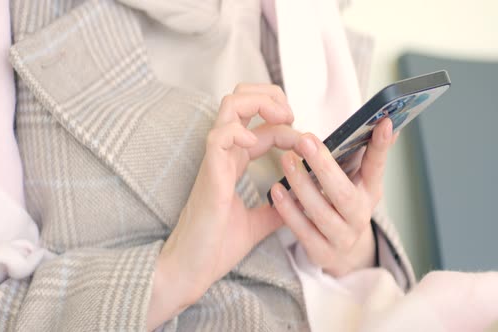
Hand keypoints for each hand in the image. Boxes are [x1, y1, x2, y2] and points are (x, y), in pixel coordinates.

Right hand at [147, 84, 299, 329]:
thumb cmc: (216, 246)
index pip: (259, 126)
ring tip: (281, 119)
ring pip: (230, 107)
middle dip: (270, 97)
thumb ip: (276, 210)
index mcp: (233, 163)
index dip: (284, 126)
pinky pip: (219, 136)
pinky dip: (239, 130)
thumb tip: (298, 204)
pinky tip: (255, 143)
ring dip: (259, 103)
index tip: (304, 141)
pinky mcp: (209, 174)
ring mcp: (215, 161)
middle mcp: (224, 155)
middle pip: (240, 100)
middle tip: (291, 115)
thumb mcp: (257, 224)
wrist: (192, 269)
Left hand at [270, 118, 397, 277]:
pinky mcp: (322, 252)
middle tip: (305, 140)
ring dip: (301, 186)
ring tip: (286, 161)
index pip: (377, 167)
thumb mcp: (360, 182)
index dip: (381, 147)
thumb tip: (385, 122)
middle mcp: (360, 216)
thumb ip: (367, 154)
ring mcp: (342, 238)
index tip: (383, 121)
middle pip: (343, 193)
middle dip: (324, 166)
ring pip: (321, 213)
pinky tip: (275, 192)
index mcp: (370, 192)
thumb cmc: (345, 204)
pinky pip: (302, 231)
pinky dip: (289, 211)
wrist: (344, 251)